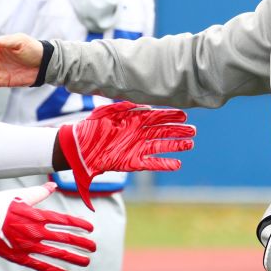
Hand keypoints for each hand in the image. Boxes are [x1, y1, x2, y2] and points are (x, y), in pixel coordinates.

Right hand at [0, 182, 96, 270]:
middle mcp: (33, 230)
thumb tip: (53, 185)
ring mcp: (25, 245)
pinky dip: (52, 270)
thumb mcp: (19, 195)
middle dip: (81, 243)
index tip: (91, 229)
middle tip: (94, 247)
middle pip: (63, 238)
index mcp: (35, 214)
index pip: (63, 220)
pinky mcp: (16, 256)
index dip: (79, 225)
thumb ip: (38, 193)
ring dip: (72, 258)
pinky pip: (38, 265)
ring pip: (54, 253)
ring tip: (86, 261)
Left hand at [57, 101, 194, 209]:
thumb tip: (145, 106)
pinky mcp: (131, 162)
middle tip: (194, 131)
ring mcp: (136, 148)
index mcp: (133, 120)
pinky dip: (164, 164)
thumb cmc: (91, 127)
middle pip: (163, 131)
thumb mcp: (106, 112)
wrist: (77, 147)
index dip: (170, 116)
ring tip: (190, 145)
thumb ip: (124, 107)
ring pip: (160, 146)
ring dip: (175, 146)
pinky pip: (151, 164)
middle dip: (178, 131)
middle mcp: (138, 134)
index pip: (156, 117)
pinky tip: (177, 164)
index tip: (184, 115)